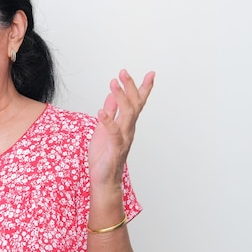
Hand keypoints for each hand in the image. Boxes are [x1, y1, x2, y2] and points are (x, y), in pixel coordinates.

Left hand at [88, 70, 154, 187]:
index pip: (137, 103)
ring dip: (121, 98)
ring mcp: (123, 139)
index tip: (151, 73)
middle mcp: (128, 130)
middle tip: (124, 72)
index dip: (143, 88)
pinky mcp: (114, 148)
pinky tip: (101, 112)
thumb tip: (112, 95)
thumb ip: (110, 113)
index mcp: (126, 125)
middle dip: (131, 87)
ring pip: (127, 115)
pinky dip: (108, 121)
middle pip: (134, 105)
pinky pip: (113, 133)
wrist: (103, 179)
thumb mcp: (104, 129)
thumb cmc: (104, 156)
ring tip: (113, 83)